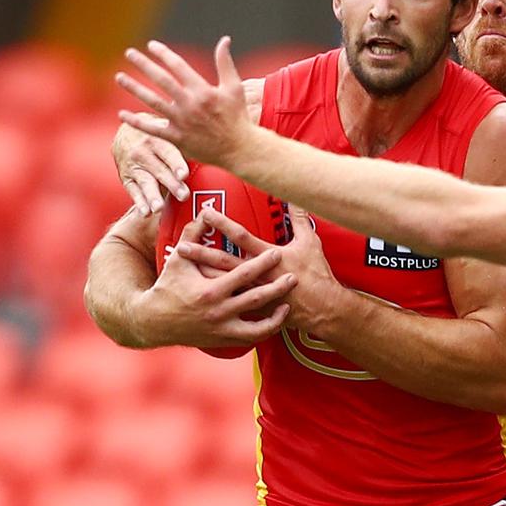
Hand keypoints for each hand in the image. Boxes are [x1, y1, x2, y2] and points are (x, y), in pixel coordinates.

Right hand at [113, 121, 189, 215]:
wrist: (126, 133)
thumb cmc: (156, 136)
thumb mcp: (164, 131)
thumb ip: (180, 140)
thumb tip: (207, 142)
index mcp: (156, 140)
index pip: (168, 153)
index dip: (176, 164)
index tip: (184, 175)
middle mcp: (143, 153)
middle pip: (159, 171)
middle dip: (171, 184)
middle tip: (183, 195)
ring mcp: (134, 167)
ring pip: (145, 182)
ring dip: (152, 196)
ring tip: (158, 208)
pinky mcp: (127, 178)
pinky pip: (133, 191)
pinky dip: (139, 202)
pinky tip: (145, 212)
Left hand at [115, 37, 255, 171]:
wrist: (239, 149)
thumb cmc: (238, 117)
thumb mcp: (234, 87)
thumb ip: (225, 62)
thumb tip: (224, 40)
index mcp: (202, 89)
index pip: (177, 65)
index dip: (163, 53)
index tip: (151, 46)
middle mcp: (189, 103)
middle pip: (160, 79)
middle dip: (143, 64)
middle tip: (129, 53)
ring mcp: (181, 121)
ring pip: (152, 101)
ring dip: (134, 88)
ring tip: (119, 77)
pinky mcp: (177, 138)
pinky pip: (153, 128)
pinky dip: (136, 121)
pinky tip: (122, 114)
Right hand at [139, 213, 295, 347]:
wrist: (155, 321)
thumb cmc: (167, 287)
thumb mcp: (178, 259)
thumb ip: (193, 234)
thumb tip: (205, 212)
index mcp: (210, 290)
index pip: (242, 274)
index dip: (262, 263)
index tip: (277, 253)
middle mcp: (219, 311)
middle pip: (256, 299)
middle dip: (277, 287)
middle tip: (294, 277)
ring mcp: (223, 328)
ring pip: (258, 325)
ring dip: (276, 315)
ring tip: (288, 302)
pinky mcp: (224, 340)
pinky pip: (251, 338)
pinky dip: (265, 330)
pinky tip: (275, 320)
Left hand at [178, 205, 343, 334]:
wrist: (323, 308)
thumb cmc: (317, 274)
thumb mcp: (310, 242)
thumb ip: (300, 218)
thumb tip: (296, 197)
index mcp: (269, 257)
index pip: (240, 237)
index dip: (222, 223)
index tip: (205, 212)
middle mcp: (258, 275)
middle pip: (224, 263)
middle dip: (202, 253)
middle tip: (182, 246)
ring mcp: (255, 293)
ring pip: (224, 285)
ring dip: (204, 277)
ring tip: (187, 274)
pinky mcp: (257, 308)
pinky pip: (233, 304)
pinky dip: (218, 299)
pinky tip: (202, 297)